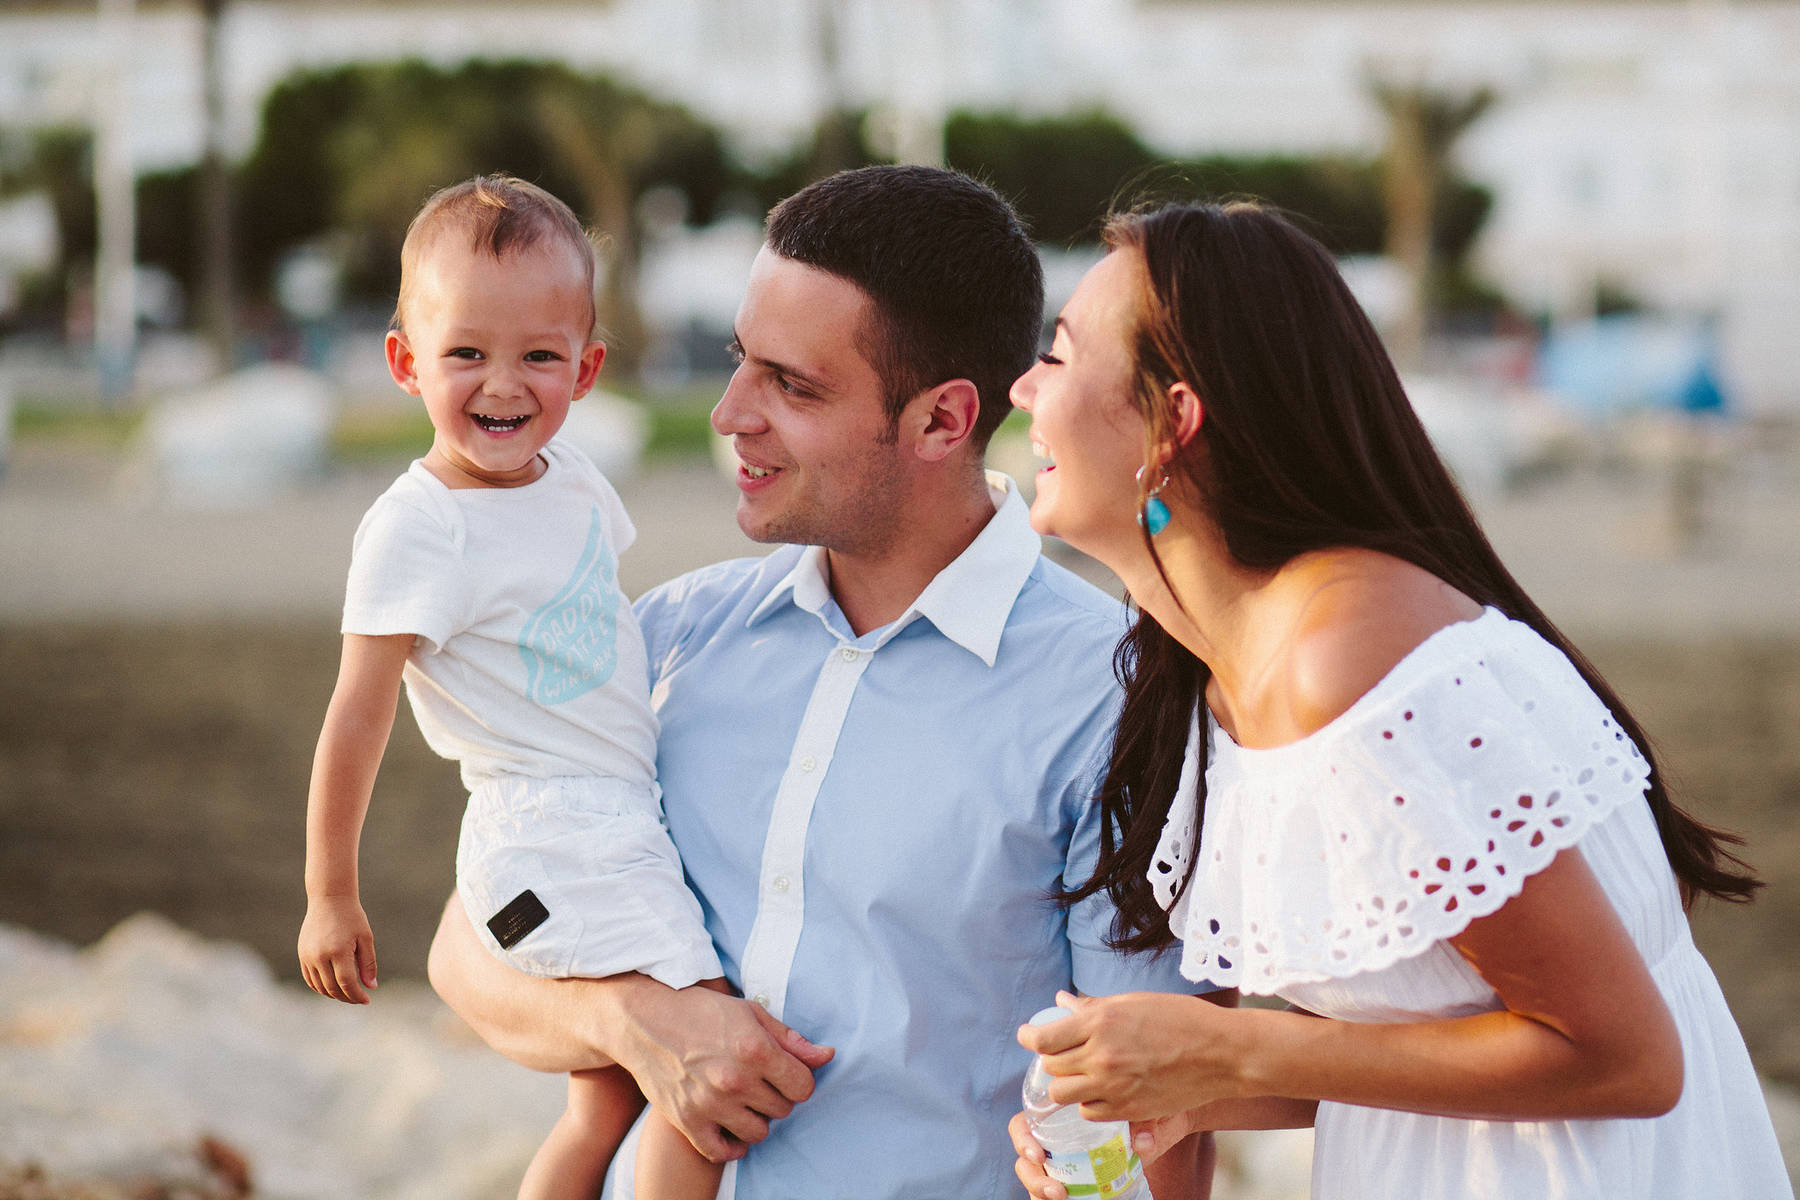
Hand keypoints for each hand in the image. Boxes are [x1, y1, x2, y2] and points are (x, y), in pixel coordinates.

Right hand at [298, 893, 377, 1003]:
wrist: (329, 898)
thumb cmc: (352, 917)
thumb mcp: (365, 938)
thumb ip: (368, 964)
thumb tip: (371, 987)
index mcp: (338, 951)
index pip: (346, 983)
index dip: (356, 995)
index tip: (367, 999)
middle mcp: (320, 955)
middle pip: (332, 988)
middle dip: (347, 997)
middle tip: (359, 998)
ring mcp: (308, 956)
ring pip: (319, 986)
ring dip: (333, 994)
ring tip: (348, 994)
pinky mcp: (302, 954)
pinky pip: (309, 978)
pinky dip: (320, 987)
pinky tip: (333, 987)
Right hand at [615, 984, 834, 1162]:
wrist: (644, 1020)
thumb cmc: (701, 1011)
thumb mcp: (749, 1013)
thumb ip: (791, 1038)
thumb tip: (828, 1056)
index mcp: (756, 1050)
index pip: (804, 1087)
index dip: (798, 1080)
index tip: (784, 1073)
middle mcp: (736, 1080)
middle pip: (783, 1110)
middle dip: (777, 1096)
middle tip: (759, 1082)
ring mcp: (711, 1104)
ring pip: (759, 1132)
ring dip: (756, 1119)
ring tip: (743, 1100)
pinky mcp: (688, 1121)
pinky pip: (723, 1152)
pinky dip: (731, 1145)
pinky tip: (730, 1126)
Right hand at [1010, 1102, 1194, 1198]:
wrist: (1159, 1126)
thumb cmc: (1141, 1108)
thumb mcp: (1141, 1109)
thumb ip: (1143, 1121)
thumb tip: (1143, 1142)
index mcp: (1057, 1115)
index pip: (1023, 1124)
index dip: (1022, 1139)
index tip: (1038, 1155)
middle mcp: (1053, 1140)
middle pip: (1025, 1159)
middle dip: (1033, 1177)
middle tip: (1057, 1191)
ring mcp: (1062, 1164)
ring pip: (1035, 1180)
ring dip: (1041, 1191)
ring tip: (1061, 1198)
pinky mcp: (1075, 1183)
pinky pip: (1052, 1194)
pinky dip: (1050, 1199)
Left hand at [1018, 991, 1246, 1122]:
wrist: (1221, 1052)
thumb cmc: (1180, 1018)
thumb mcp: (1133, 1002)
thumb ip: (1092, 1007)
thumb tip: (1061, 1002)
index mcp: (1101, 1021)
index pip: (1043, 1039)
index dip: (1030, 1038)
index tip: (1029, 1036)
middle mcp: (1102, 1055)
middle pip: (1051, 1068)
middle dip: (1052, 1060)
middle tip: (1064, 1054)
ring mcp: (1114, 1086)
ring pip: (1064, 1094)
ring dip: (1068, 1084)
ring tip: (1081, 1075)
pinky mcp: (1129, 1110)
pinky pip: (1090, 1113)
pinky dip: (1090, 1103)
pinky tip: (1102, 1090)